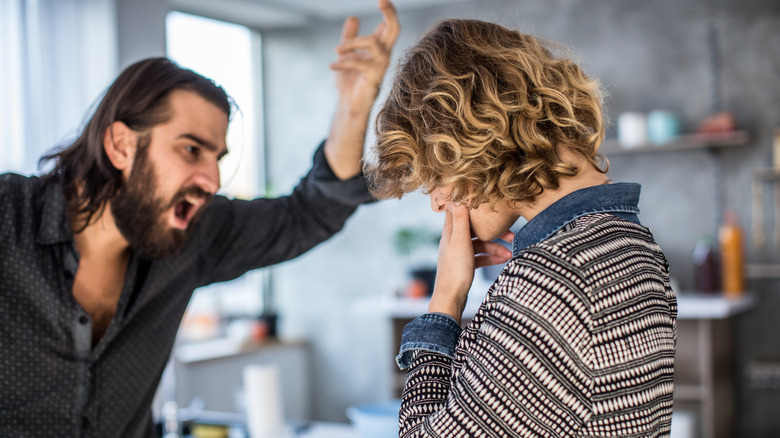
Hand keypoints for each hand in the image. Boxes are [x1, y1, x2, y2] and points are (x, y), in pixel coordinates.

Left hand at [330, 0, 399, 115]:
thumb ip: (350, 38)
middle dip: (389, 14)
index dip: (388, 12)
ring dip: (352, 43)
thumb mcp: (346, 55)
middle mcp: (384, 55)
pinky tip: (332, 65)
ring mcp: (381, 67)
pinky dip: (343, 62)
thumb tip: (353, 17)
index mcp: (379, 48)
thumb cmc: (350, 83)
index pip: (389, 26)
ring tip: (336, 50)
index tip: (382, 0)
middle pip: (394, 30)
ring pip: (373, 43)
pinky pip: (359, 63)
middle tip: (381, 1)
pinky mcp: (373, 78)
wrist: (348, 106)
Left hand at [428, 205, 512, 322]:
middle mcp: (454, 239)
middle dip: (494, 232)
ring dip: (496, 248)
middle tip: (512, 235)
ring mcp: (460, 252)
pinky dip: (491, 258)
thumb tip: (460, 198)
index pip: (460, 210)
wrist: (451, 298)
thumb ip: (461, 221)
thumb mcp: (460, 242)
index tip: (486, 200)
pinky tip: (503, 261)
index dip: (472, 205)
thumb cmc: (454, 270)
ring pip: (481, 244)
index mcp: (451, 231)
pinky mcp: (465, 264)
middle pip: (476, 229)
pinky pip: (481, 256)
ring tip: (510, 255)